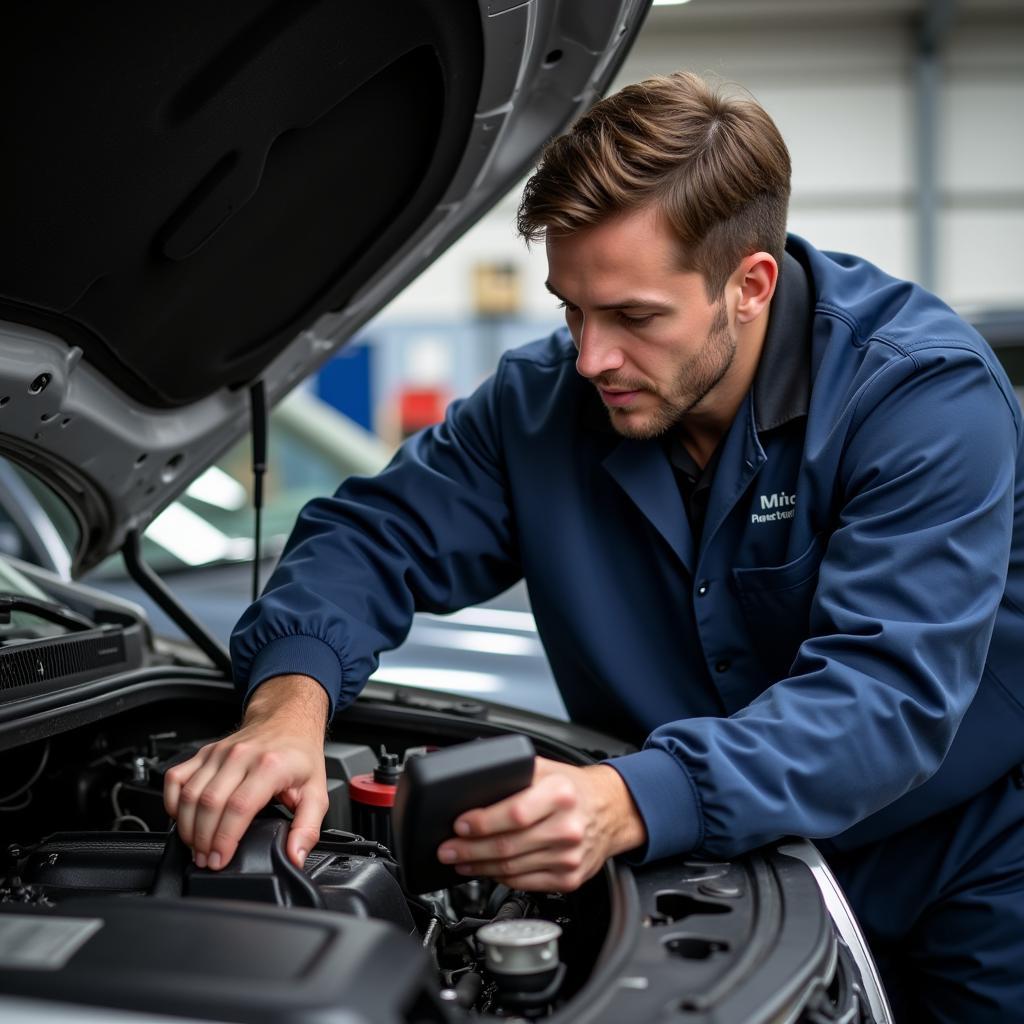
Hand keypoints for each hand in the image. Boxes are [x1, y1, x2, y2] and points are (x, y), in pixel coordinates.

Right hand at [163, 674, 328, 870]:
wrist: (288, 720)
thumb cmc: (300, 756)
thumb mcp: (316, 792)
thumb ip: (307, 828)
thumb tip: (295, 855)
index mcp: (270, 766)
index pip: (239, 807)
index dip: (224, 839)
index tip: (219, 860)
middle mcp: (241, 756)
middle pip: (210, 804)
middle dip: (203, 840)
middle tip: (206, 860)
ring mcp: (220, 753)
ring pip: (189, 794)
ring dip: (187, 827)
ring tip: (196, 847)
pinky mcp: (205, 752)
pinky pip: (176, 778)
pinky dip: (172, 802)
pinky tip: (183, 819)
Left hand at [436, 757, 645, 891]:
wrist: (611, 810)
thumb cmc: (573, 788)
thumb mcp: (546, 769)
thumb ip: (513, 775)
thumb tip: (472, 788)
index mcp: (561, 794)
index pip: (514, 813)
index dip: (482, 822)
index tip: (460, 825)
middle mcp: (568, 827)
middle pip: (508, 845)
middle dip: (469, 850)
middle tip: (447, 849)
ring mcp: (570, 857)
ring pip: (512, 868)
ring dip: (479, 867)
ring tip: (460, 861)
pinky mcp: (570, 878)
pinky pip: (524, 883)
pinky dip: (501, 878)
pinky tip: (487, 871)